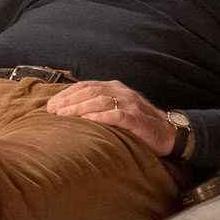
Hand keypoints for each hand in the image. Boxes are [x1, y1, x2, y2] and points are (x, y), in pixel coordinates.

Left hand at [45, 80, 191, 158]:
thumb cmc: (138, 124)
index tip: (51, 104)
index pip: (86, 86)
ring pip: (100, 101)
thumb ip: (99, 107)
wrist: (168, 134)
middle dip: (68, 100)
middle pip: (90, 91)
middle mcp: (122, 92)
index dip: (67, 93)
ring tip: (63, 115)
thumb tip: (69, 112)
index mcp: (115, 87)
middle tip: (52, 110)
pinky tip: (86, 120)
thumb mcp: (117, 110)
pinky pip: (116, 115)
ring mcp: (131, 104)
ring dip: (79, 108)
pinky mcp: (137, 118)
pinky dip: (100, 117)